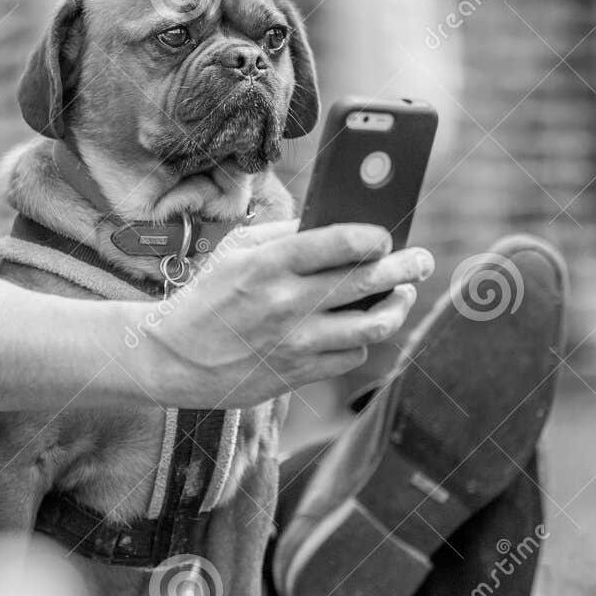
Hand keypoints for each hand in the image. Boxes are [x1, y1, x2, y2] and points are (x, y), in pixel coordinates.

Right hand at [138, 223, 433, 408]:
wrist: (173, 358)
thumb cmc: (208, 296)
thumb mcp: (235, 251)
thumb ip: (284, 234)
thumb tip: (336, 222)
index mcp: (268, 264)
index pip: (338, 243)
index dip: (374, 237)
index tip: (386, 235)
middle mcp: (285, 303)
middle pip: (366, 282)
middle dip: (405, 267)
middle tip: (421, 260)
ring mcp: (295, 342)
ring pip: (372, 326)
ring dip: (396, 307)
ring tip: (401, 295)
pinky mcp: (298, 373)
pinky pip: (351, 356)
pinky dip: (362, 340)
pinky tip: (360, 327)